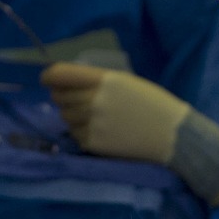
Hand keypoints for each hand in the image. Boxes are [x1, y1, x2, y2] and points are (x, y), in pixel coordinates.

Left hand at [41, 64, 188, 164]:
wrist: (172, 134)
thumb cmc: (152, 103)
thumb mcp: (126, 82)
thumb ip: (97, 80)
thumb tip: (68, 82)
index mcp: (104, 80)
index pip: (61, 74)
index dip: (49, 76)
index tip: (47, 79)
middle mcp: (94, 100)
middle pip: (60, 96)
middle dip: (62, 96)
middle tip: (73, 99)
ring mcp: (93, 123)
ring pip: (65, 117)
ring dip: (72, 115)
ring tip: (92, 116)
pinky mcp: (94, 143)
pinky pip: (75, 134)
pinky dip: (82, 132)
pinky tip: (100, 130)